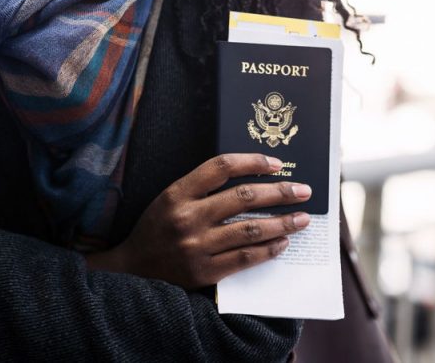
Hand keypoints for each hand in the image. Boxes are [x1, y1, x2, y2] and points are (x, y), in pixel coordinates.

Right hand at [87, 153, 311, 288]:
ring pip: (250, 229)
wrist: (132, 270)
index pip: (222, 167)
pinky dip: (268, 249)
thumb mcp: (170, 198)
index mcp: (178, 193)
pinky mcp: (204, 273)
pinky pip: (245, 259)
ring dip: (282, 222)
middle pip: (243, 197)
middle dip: (280, 192)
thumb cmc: (157, 228)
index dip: (253, 161)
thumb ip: (203, 187)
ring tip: (302, 218)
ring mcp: (196, 247)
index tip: (277, 164)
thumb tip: (252, 177)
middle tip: (303, 190)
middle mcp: (188, 218)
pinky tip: (283, 242)